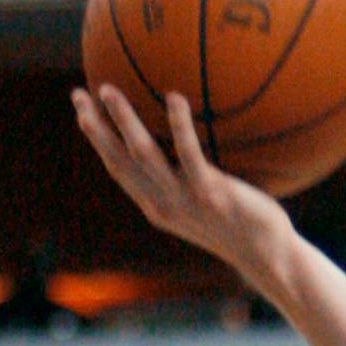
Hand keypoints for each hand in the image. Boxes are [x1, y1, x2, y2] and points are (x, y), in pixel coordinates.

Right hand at [72, 86, 294, 289]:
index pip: (117, 167)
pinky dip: (180, 124)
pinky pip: (190, 153)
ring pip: (143, 153)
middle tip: (78, 93)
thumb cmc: (240, 225)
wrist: (268, 256)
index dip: (96, 140)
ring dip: (123, 120)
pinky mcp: (211, 192)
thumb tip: (182, 152)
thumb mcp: (200, 205)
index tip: (81, 111)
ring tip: (108, 89)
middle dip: (95, 127)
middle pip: (118, 159)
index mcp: (156, 206)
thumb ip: (183, 182)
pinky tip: (174, 97)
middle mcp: (162, 204)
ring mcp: (185, 199)